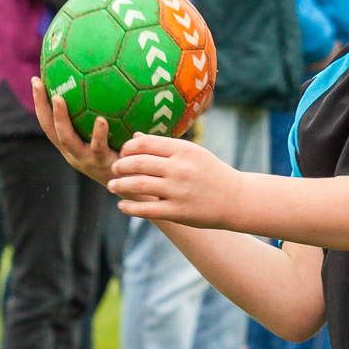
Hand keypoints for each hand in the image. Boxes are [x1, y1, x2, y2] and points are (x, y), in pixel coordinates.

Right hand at [32, 77, 118, 184]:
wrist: (135, 185)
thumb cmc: (123, 155)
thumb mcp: (112, 136)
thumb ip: (107, 115)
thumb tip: (113, 78)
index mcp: (71, 145)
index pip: (49, 122)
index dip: (40, 104)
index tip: (35, 80)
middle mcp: (73, 152)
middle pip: (50, 129)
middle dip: (42, 107)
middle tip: (39, 85)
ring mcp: (86, 159)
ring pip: (67, 139)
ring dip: (60, 118)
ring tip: (59, 98)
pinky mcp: (103, 164)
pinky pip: (98, 147)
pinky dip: (98, 133)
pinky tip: (101, 119)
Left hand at [107, 135, 240, 226]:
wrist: (235, 198)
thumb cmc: (210, 172)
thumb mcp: (192, 153)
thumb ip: (164, 146)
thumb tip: (135, 137)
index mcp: (183, 150)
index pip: (145, 144)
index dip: (128, 148)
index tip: (123, 152)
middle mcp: (180, 168)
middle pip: (138, 163)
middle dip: (120, 165)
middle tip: (114, 168)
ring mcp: (178, 191)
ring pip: (138, 185)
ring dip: (120, 185)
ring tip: (112, 185)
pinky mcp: (178, 211)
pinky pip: (147, 209)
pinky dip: (130, 207)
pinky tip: (122, 205)